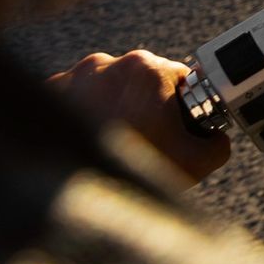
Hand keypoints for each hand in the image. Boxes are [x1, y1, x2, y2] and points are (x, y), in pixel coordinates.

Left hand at [47, 50, 230, 185]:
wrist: (64, 199)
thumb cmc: (127, 174)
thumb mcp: (195, 163)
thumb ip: (218, 143)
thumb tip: (215, 139)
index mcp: (148, 69)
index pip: (180, 78)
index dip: (181, 106)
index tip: (174, 127)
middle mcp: (106, 64)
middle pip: (139, 82)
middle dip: (144, 106)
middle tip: (143, 140)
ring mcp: (71, 77)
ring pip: (104, 89)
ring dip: (111, 109)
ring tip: (112, 143)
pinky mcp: (45, 93)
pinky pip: (73, 98)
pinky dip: (81, 116)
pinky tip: (88, 142)